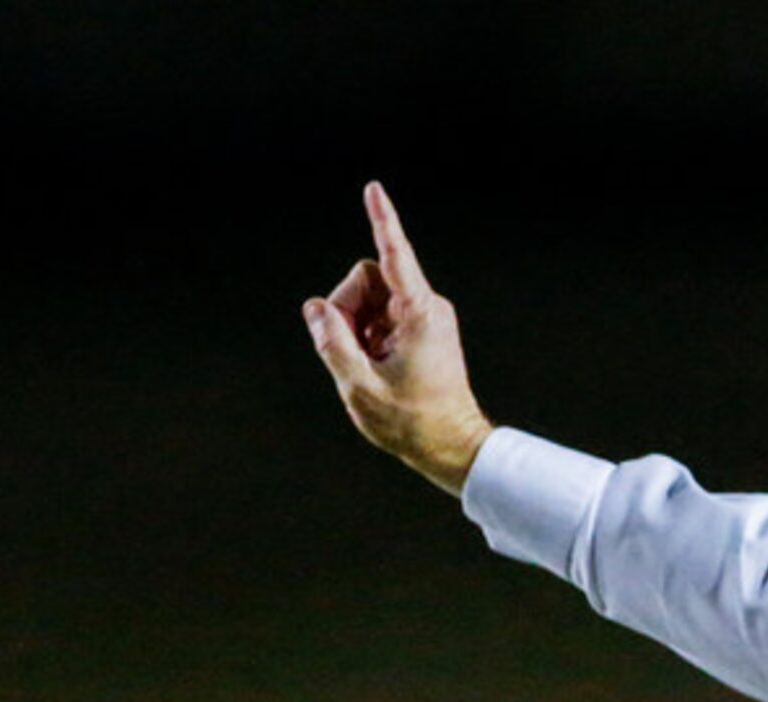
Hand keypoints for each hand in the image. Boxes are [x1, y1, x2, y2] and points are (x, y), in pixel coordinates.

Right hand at [304, 181, 494, 494]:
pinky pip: (378, 319)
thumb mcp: (360, 387)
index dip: (381, 221)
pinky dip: (364, 339)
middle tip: (345, 352)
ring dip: (353, 327)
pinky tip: (372, 368)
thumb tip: (316, 308)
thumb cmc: (412, 422)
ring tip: (364, 367)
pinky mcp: (419, 331)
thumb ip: (332, 343)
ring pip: (368, 300)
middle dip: (345, 308)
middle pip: (367, 279)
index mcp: (420, 313)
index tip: (373, 189)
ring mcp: (423, 319)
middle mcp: (426, 307)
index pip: (395, 256)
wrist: (451, 446)